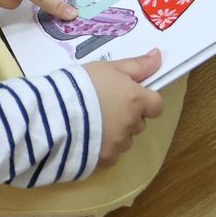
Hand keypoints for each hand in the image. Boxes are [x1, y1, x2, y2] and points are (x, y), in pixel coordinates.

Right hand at [85, 50, 164, 167]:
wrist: (55, 113)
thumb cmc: (81, 84)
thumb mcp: (107, 67)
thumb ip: (136, 65)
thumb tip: (159, 56)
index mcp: (136, 100)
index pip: (156, 106)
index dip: (146, 102)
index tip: (130, 98)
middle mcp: (132, 124)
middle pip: (138, 123)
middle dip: (127, 117)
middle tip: (105, 108)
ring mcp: (119, 145)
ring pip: (125, 140)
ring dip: (116, 134)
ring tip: (92, 124)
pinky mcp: (105, 160)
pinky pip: (111, 155)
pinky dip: (103, 148)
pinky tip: (87, 139)